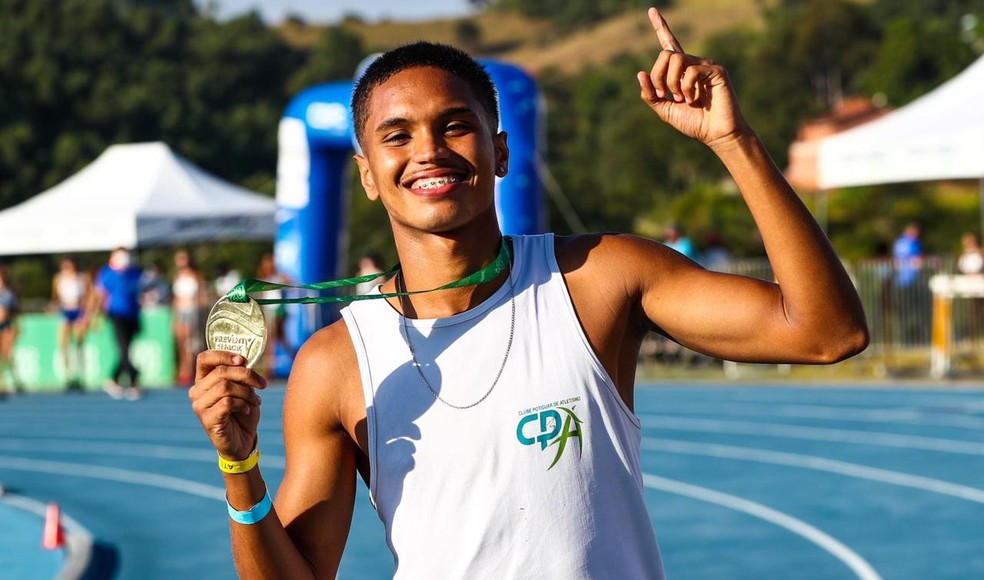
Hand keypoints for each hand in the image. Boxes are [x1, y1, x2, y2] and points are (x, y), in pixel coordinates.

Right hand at [189, 351, 266, 460]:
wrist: (243, 440)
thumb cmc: (242, 412)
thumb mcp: (244, 389)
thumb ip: (240, 375)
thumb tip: (243, 360)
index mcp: (204, 380)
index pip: (204, 358)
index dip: (224, 355)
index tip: (242, 360)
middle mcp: (197, 391)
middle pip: (221, 371)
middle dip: (246, 375)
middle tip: (261, 384)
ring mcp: (199, 406)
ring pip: (225, 387)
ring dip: (246, 392)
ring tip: (255, 400)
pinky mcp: (207, 419)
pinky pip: (227, 402)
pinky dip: (242, 404)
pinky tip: (247, 410)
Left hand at [636, 7, 748, 148]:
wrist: (716, 134)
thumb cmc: (694, 123)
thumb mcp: (665, 110)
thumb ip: (650, 95)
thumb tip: (640, 73)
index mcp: (680, 71)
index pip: (669, 45)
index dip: (661, 27)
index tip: (652, 10)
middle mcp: (692, 64)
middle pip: (665, 54)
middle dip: (658, 77)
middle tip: (664, 95)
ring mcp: (705, 65)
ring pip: (676, 59)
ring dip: (672, 83)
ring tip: (682, 99)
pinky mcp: (716, 70)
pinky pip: (691, 71)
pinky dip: (687, 88)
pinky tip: (695, 99)